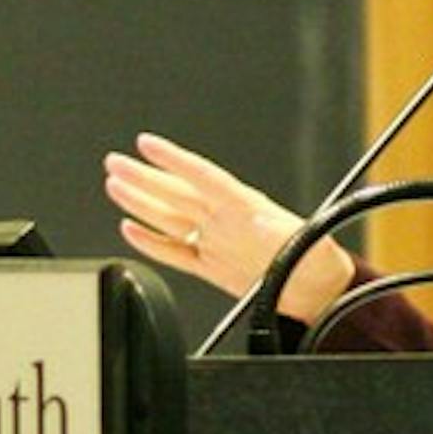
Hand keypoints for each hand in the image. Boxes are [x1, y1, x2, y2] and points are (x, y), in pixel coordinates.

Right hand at [102, 132, 355, 323]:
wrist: (318, 289)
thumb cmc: (316, 258)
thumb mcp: (304, 240)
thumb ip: (277, 230)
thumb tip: (261, 220)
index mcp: (244, 206)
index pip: (201, 176)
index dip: (174, 160)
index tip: (148, 144)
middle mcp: (223, 219)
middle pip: (175, 193)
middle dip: (144, 177)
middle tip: (115, 161)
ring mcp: (214, 241)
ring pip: (168, 217)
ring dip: (141, 201)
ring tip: (115, 183)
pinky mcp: (210, 267)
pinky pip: (174, 252)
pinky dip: (151, 241)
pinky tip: (131, 228)